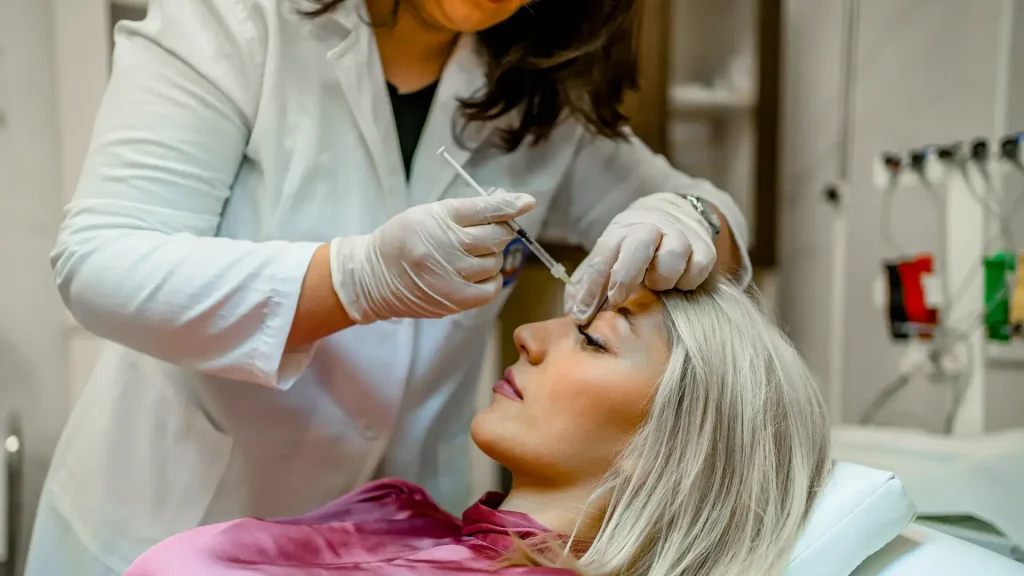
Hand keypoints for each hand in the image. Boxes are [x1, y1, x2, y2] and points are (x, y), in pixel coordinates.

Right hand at [331, 190, 535, 323]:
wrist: (373, 277)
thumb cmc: (404, 240)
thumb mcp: (429, 214)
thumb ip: (467, 210)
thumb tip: (508, 204)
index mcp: (439, 218)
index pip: (485, 209)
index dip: (509, 205)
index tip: (527, 202)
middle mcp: (447, 245)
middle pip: (496, 236)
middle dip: (497, 233)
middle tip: (483, 235)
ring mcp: (452, 274)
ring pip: (496, 261)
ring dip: (492, 257)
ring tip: (471, 256)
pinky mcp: (455, 299)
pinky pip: (492, 288)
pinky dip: (492, 279)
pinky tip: (480, 274)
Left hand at [564, 192, 715, 322]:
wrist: (674, 212)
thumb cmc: (634, 245)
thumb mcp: (609, 255)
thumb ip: (589, 282)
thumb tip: (573, 312)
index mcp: (621, 232)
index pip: (602, 257)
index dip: (591, 288)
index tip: (582, 314)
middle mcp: (650, 228)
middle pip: (638, 247)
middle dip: (625, 276)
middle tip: (617, 299)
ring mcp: (680, 235)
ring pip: (671, 259)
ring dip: (662, 279)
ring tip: (656, 284)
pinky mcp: (705, 245)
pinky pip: (698, 269)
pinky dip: (688, 280)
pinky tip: (679, 281)